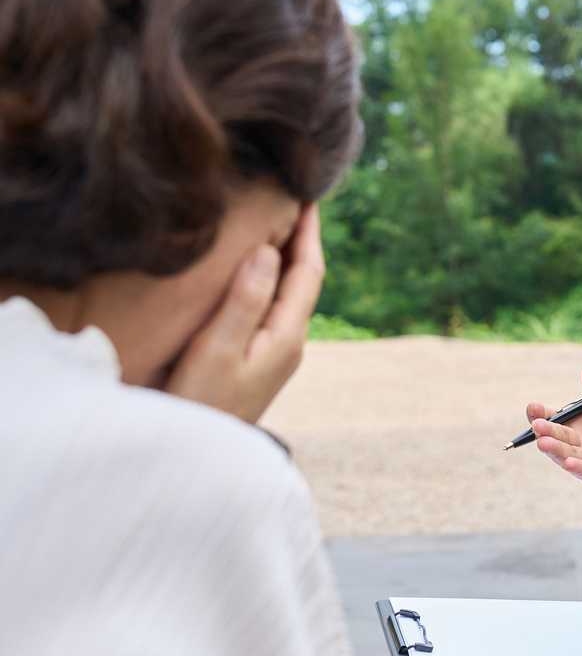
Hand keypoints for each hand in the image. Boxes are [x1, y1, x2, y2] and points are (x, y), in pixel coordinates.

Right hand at [164, 204, 324, 422]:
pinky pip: (271, 308)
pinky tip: (251, 271)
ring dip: (285, 258)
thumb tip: (270, 251)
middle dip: (300, 240)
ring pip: (288, 294)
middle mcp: (290, 344)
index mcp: (287, 337)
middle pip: (303, 280)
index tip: (308, 193)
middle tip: (294, 197)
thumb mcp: (218, 349)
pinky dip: (268, 280)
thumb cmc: (199, 403)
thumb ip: (245, 299)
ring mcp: (276, 355)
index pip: (308, 272)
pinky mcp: (258, 363)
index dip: (309, 232)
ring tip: (275, 223)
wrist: (197, 461)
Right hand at [526, 368, 581, 529]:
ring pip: (570, 457)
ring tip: (544, 444)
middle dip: (547, 432)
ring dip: (557, 451)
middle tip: (537, 425)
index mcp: (580, 426)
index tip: (532, 407)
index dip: (542, 414)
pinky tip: (570, 463)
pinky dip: (580, 468)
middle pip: (559, 439)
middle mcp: (581, 446)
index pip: (556, 420)